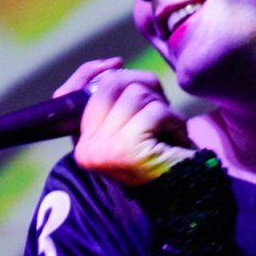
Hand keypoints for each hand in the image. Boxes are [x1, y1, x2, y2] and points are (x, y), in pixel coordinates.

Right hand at [55, 59, 193, 184]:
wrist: (186, 193)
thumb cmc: (161, 156)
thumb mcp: (132, 125)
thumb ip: (114, 100)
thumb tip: (113, 66)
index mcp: (81, 144)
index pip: (69, 95)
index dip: (90, 73)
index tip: (116, 63)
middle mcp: (85, 149)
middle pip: (109, 86)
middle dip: (141, 85)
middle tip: (161, 106)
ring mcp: (104, 150)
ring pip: (135, 95)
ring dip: (162, 107)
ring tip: (170, 131)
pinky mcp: (128, 149)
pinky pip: (155, 111)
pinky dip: (175, 120)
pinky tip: (179, 139)